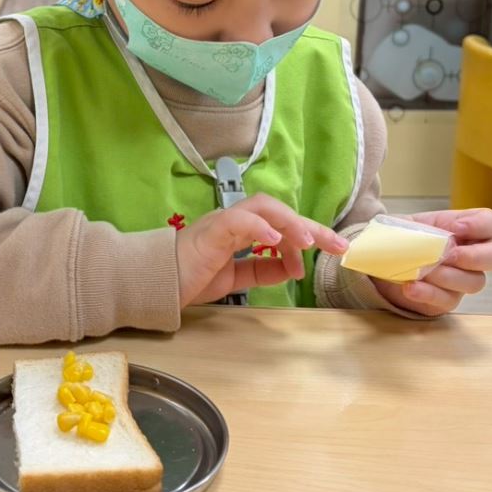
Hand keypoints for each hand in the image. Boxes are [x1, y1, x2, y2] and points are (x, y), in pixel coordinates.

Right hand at [177, 194, 349, 307]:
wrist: (154, 284)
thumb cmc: (189, 277)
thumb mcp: (236, 278)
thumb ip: (262, 270)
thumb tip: (293, 266)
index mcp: (240, 230)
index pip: (281, 224)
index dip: (308, 235)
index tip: (332, 251)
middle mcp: (234, 221)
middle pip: (278, 211)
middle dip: (311, 226)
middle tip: (337, 245)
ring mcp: (221, 223)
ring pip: (262, 208)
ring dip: (290, 223)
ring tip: (309, 242)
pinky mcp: (210, 232)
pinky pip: (238, 221)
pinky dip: (259, 227)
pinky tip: (276, 241)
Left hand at [373, 208, 491, 316]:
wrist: (376, 263)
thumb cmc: (395, 239)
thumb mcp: (398, 224)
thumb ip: (401, 226)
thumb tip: (377, 240)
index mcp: (462, 228)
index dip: (481, 225)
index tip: (455, 229)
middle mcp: (469, 254)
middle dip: (477, 256)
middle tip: (450, 255)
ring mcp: (460, 280)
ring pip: (475, 282)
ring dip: (449, 275)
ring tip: (423, 270)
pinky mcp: (445, 300)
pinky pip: (447, 300)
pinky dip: (428, 293)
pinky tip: (410, 287)